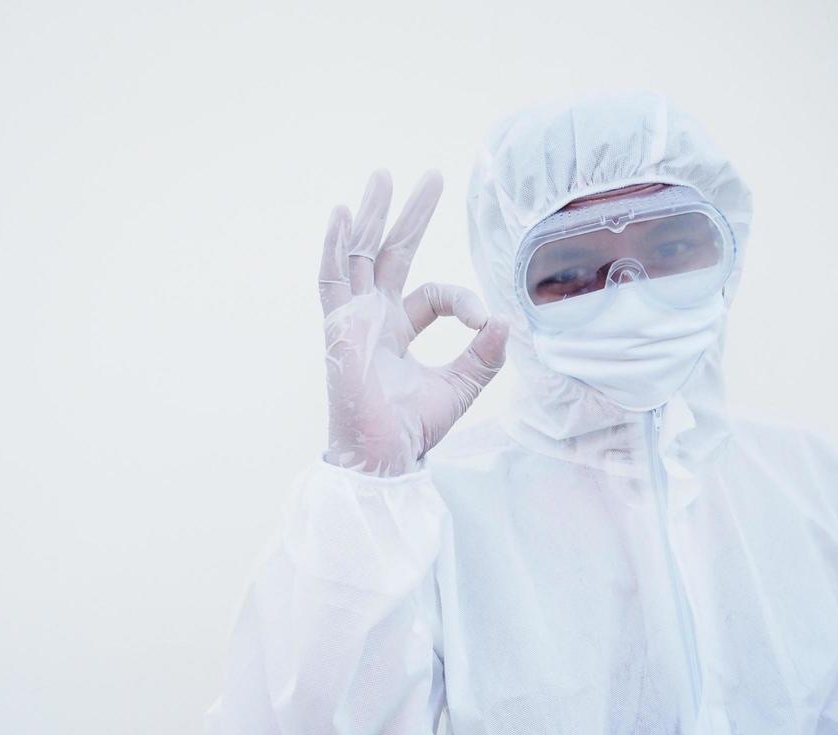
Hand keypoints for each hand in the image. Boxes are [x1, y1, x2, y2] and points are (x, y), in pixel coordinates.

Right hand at [319, 168, 510, 476]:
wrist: (383, 456)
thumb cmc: (411, 430)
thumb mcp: (460, 386)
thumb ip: (484, 355)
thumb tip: (506, 320)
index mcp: (398, 331)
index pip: (432, 292)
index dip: (461, 299)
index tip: (483, 319)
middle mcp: (372, 319)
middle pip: (389, 254)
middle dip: (408, 215)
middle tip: (430, 175)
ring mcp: (351, 320)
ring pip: (359, 255)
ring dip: (372, 215)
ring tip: (383, 176)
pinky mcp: (338, 328)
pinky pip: (332, 279)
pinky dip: (335, 246)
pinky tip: (345, 213)